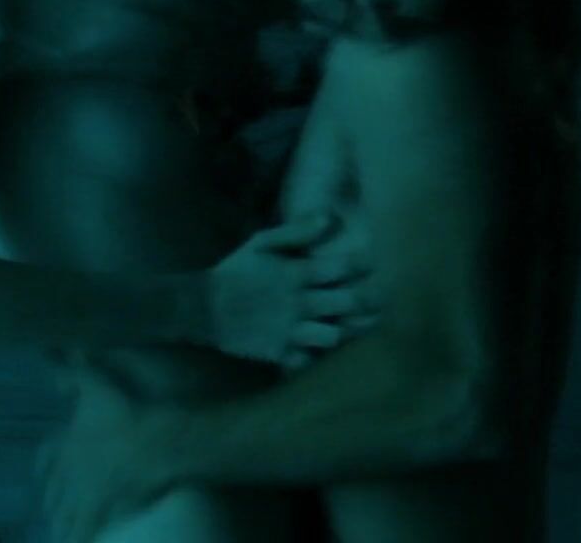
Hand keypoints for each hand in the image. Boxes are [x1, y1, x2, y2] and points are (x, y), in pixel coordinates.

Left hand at [38, 379, 170, 542]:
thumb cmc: (126, 410)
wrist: (155, 441)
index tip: (41, 475)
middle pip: (54, 494)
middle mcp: (70, 472)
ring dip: (62, 525)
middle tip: (51, 512)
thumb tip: (51, 373)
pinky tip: (83, 542)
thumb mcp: (95, 382)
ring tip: (60, 534)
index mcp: (66, 444)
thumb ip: (71, 375)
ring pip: (67, 516)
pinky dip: (81, 537)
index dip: (43, 468)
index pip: (45, 460)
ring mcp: (88, 493)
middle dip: (52, 503)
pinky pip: (88, 530)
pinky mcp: (107, 508)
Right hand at [205, 213, 379, 368]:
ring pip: (335, 336)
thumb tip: (330, 219)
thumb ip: (297, 231)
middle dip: (368, 300)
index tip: (371, 265)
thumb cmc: (236, 271)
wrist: (202, 307)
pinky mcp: (279, 353)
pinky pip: (311, 361)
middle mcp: (297, 303)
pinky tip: (318, 345)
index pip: (343, 267)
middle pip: (350, 303)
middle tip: (377, 298)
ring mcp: (289, 331)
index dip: (363, 265)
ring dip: (343, 330)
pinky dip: (316, 355)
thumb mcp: (261, 242)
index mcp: (295, 274)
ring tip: (347, 324)